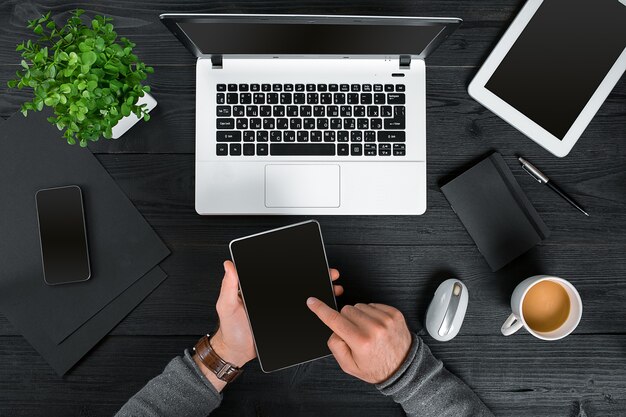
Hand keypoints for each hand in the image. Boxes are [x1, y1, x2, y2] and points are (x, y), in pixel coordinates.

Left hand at [205, 261, 344, 367]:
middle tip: (329, 274)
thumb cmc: (230, 329)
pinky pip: (301, 315)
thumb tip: (228, 265)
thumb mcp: (226, 305)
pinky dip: (314, 312)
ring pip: (303, 298)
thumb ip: (228, 286)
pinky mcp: (286, 322)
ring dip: (319, 292)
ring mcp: (281, 309)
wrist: (236, 352)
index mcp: (259, 288)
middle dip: (315, 277)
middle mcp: (272, 296)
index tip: (310, 263)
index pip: (280, 273)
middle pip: (296, 284)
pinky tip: (323, 309)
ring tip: (332, 288)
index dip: (296, 267)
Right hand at [307, 298, 411, 383]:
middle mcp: (374, 328)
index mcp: (361, 342)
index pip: (335, 320)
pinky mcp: (394, 313)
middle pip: (346, 310)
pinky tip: (376, 327)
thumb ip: (336, 346)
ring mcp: (386, 319)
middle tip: (354, 334)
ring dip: (359, 316)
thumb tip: (333, 328)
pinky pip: (373, 305)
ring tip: (367, 331)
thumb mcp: (350, 366)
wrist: (403, 367)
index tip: (312, 301)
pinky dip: (371, 314)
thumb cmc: (376, 367)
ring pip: (359, 306)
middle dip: (345, 320)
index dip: (320, 309)